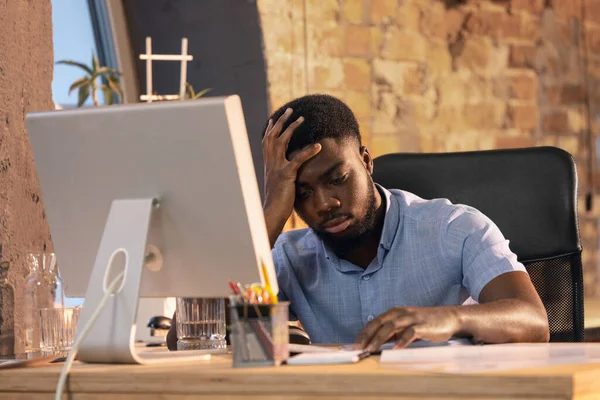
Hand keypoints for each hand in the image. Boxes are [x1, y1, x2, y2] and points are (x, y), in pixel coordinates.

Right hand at [262, 108, 320, 245]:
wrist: (271, 213)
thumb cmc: (277, 201)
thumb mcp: (279, 184)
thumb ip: (282, 174)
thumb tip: (287, 172)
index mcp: (269, 164)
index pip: (267, 141)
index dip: (271, 128)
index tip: (275, 118)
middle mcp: (270, 163)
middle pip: (273, 136)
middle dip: (281, 121)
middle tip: (290, 109)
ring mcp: (277, 168)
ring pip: (282, 142)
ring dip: (292, 128)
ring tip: (302, 118)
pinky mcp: (286, 175)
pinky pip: (298, 159)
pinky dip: (309, 151)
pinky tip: (318, 145)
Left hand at [354, 307, 460, 350]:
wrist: (448, 317)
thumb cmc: (425, 323)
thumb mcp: (405, 326)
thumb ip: (393, 332)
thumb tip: (376, 344)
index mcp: (394, 312)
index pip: (374, 322)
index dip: (363, 333)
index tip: (356, 345)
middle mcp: (400, 313)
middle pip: (379, 323)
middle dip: (367, 336)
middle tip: (359, 348)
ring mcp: (411, 318)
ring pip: (390, 327)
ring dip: (379, 338)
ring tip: (371, 349)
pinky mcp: (422, 325)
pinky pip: (409, 332)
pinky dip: (401, 341)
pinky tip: (395, 349)